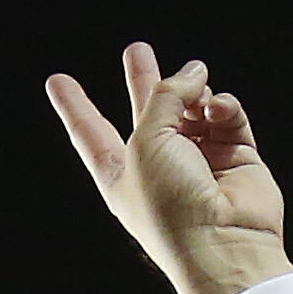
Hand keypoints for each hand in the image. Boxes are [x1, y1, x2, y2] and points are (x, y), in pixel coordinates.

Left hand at [46, 42, 292, 293]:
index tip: (57, 80)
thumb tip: (194, 71)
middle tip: (136, 50)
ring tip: (197, 85)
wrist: (224, 242)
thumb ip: (165, 96)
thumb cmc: (172, 205)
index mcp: (121, 173)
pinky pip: (226, 115)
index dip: (74, 106)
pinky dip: (224, 107)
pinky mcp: (235, 155)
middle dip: (143, 80)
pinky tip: (218, 109)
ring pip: (194, 107)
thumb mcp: (148, 142)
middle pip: (147, 112)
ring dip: (194, 91)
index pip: (90, 132)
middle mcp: (159, 165)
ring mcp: (199, 160)